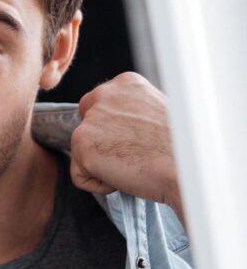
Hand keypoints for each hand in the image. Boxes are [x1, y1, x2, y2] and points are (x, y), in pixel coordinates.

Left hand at [70, 72, 183, 223]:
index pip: (98, 106)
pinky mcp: (82, 146)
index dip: (113, 131)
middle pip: (85, 127)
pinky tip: (126, 176)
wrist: (188, 167)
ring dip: (105, 166)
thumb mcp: (156, 113)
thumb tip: (115, 127)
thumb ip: (130, 112)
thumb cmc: (180, 148)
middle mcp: (104, 95)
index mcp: (125, 83)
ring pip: (83, 153)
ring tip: (136, 165)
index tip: (138, 140)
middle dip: (102, 145)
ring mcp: (90, 120)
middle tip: (135, 155)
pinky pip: (80, 176)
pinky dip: (100, 184)